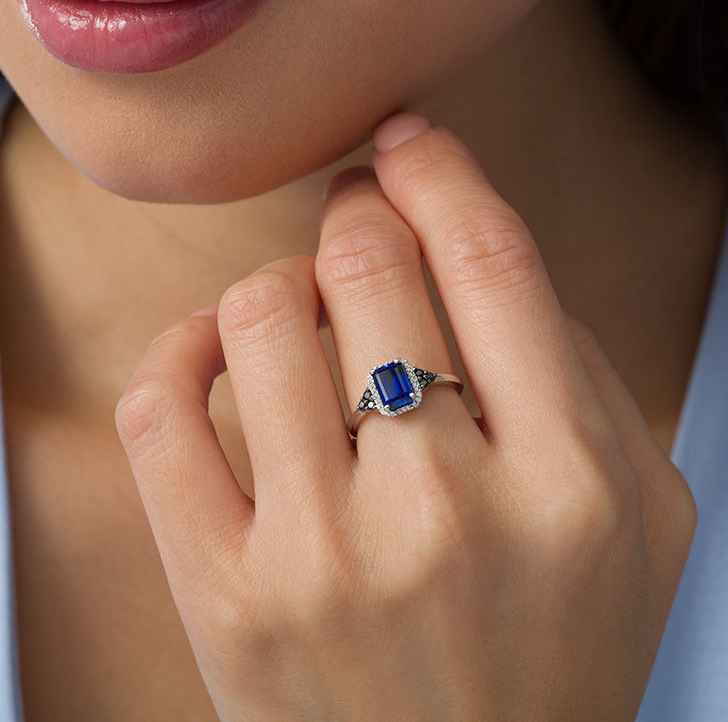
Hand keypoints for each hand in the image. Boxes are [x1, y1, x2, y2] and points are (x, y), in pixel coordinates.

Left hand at [114, 112, 696, 720]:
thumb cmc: (556, 654)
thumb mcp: (636, 518)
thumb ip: (582, 376)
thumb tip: (479, 254)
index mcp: (569, 484)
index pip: (488, 258)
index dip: (438, 171)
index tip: (406, 143)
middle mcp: (445, 512)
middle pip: (369, 269)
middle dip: (356, 214)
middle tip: (353, 217)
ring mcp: (321, 560)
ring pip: (260, 318)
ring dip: (277, 282)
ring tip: (300, 308)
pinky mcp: (226, 599)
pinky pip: (160, 411)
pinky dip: (175, 348)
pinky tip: (211, 351)